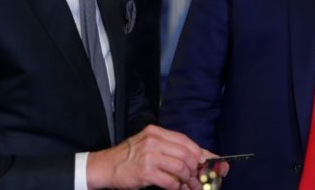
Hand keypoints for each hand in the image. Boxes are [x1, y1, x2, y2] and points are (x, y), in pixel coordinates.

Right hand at [86, 124, 206, 189]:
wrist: (105, 167)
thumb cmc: (128, 157)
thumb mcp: (148, 144)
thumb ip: (169, 148)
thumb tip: (198, 156)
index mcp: (156, 132)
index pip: (185, 140)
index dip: (200, 152)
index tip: (209, 161)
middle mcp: (154, 141)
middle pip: (187, 154)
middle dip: (196, 168)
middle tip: (197, 178)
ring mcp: (150, 156)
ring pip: (181, 168)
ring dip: (188, 179)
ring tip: (188, 185)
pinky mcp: (146, 172)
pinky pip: (170, 181)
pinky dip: (177, 187)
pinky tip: (176, 188)